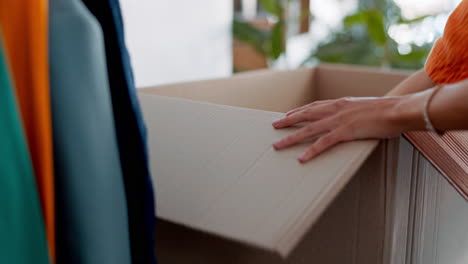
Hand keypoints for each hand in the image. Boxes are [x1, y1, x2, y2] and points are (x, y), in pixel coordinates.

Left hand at [272, 96, 421, 162]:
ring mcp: (340, 120)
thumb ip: (354, 112)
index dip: (299, 111)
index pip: (315, 106)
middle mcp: (336, 109)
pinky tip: (301, 158)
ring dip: (291, 138)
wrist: (400, 109)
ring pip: (309, 129)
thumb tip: (352, 119)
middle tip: (274, 126)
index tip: (287, 115)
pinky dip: (311, 151)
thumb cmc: (388, 110)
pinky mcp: (346, 131)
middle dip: (288, 120)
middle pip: (306, 115)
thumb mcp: (366, 107)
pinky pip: (324, 143)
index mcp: (341, 103)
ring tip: (278, 145)